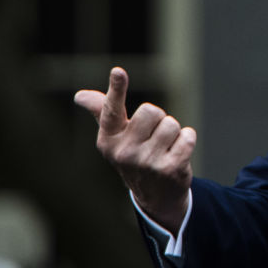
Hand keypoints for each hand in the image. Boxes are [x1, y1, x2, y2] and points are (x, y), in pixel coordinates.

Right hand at [74, 67, 193, 232]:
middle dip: (158, 120)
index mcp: (108, 140)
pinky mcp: (170, 170)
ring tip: (165, 149)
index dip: (116, 89)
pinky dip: (187, 140)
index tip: (118, 71)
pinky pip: (187, 137)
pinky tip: (177, 154)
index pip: (111, 110)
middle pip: (151, 111)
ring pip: (171, 124)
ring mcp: (147, 163)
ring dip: (173, 133)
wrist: (155, 196)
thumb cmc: (134, 156)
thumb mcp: (116, 137)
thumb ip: (102, 112)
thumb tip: (79, 96)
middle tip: (153, 138)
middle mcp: (124, 152)